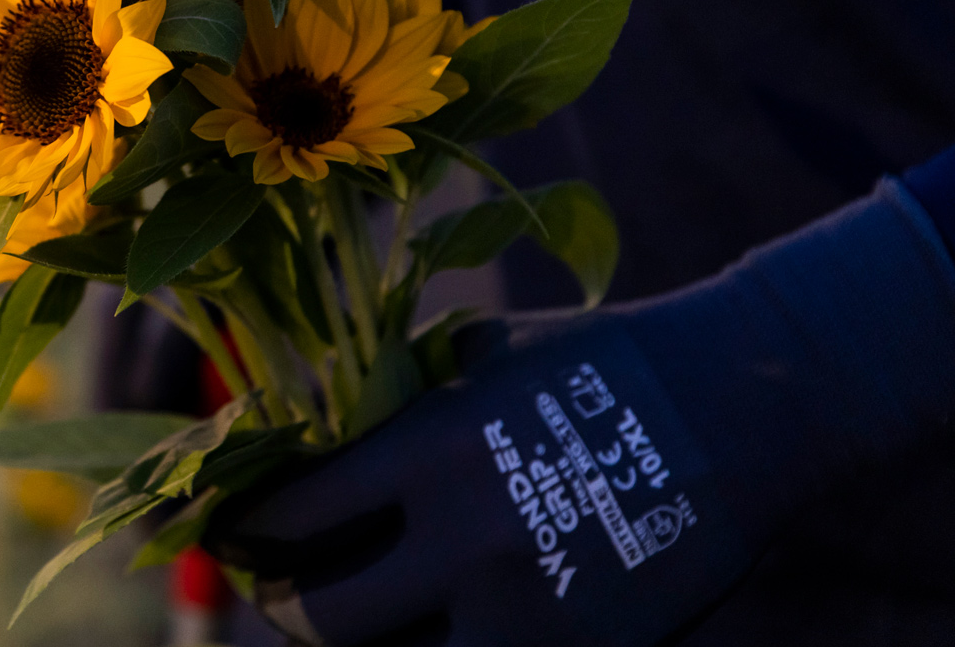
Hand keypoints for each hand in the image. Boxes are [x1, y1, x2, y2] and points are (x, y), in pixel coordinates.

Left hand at [205, 176, 954, 646]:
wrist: (739, 406)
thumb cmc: (592, 363)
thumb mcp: (476, 355)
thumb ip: (389, 397)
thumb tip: (296, 431)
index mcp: (432, 450)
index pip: (295, 514)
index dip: (247, 530)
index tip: (233, 531)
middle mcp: (467, 542)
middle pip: (325, 617)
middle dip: (284, 605)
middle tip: (276, 586)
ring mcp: (528, 616)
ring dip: (356, 646)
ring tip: (344, 620)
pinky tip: (419, 638)